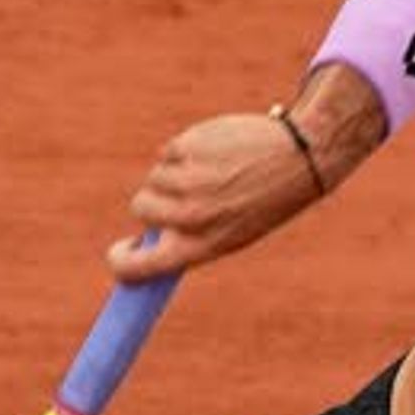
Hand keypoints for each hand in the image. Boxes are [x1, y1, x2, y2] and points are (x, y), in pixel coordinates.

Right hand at [107, 111, 325, 277]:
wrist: (298, 159)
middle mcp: (189, 218)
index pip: (137, 267)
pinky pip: (166, 152)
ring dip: (174, 173)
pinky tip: (214, 154)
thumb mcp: (228, 234)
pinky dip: (184, 151)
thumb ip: (186, 239)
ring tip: (211, 173)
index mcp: (198, 248)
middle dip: (154, 200)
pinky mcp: (186, 148)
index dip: (120, 261)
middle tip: (185, 195)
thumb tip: (144, 242)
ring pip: (154, 177)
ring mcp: (186, 182)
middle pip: (140, 207)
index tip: (117, 253)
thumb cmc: (262, 203)